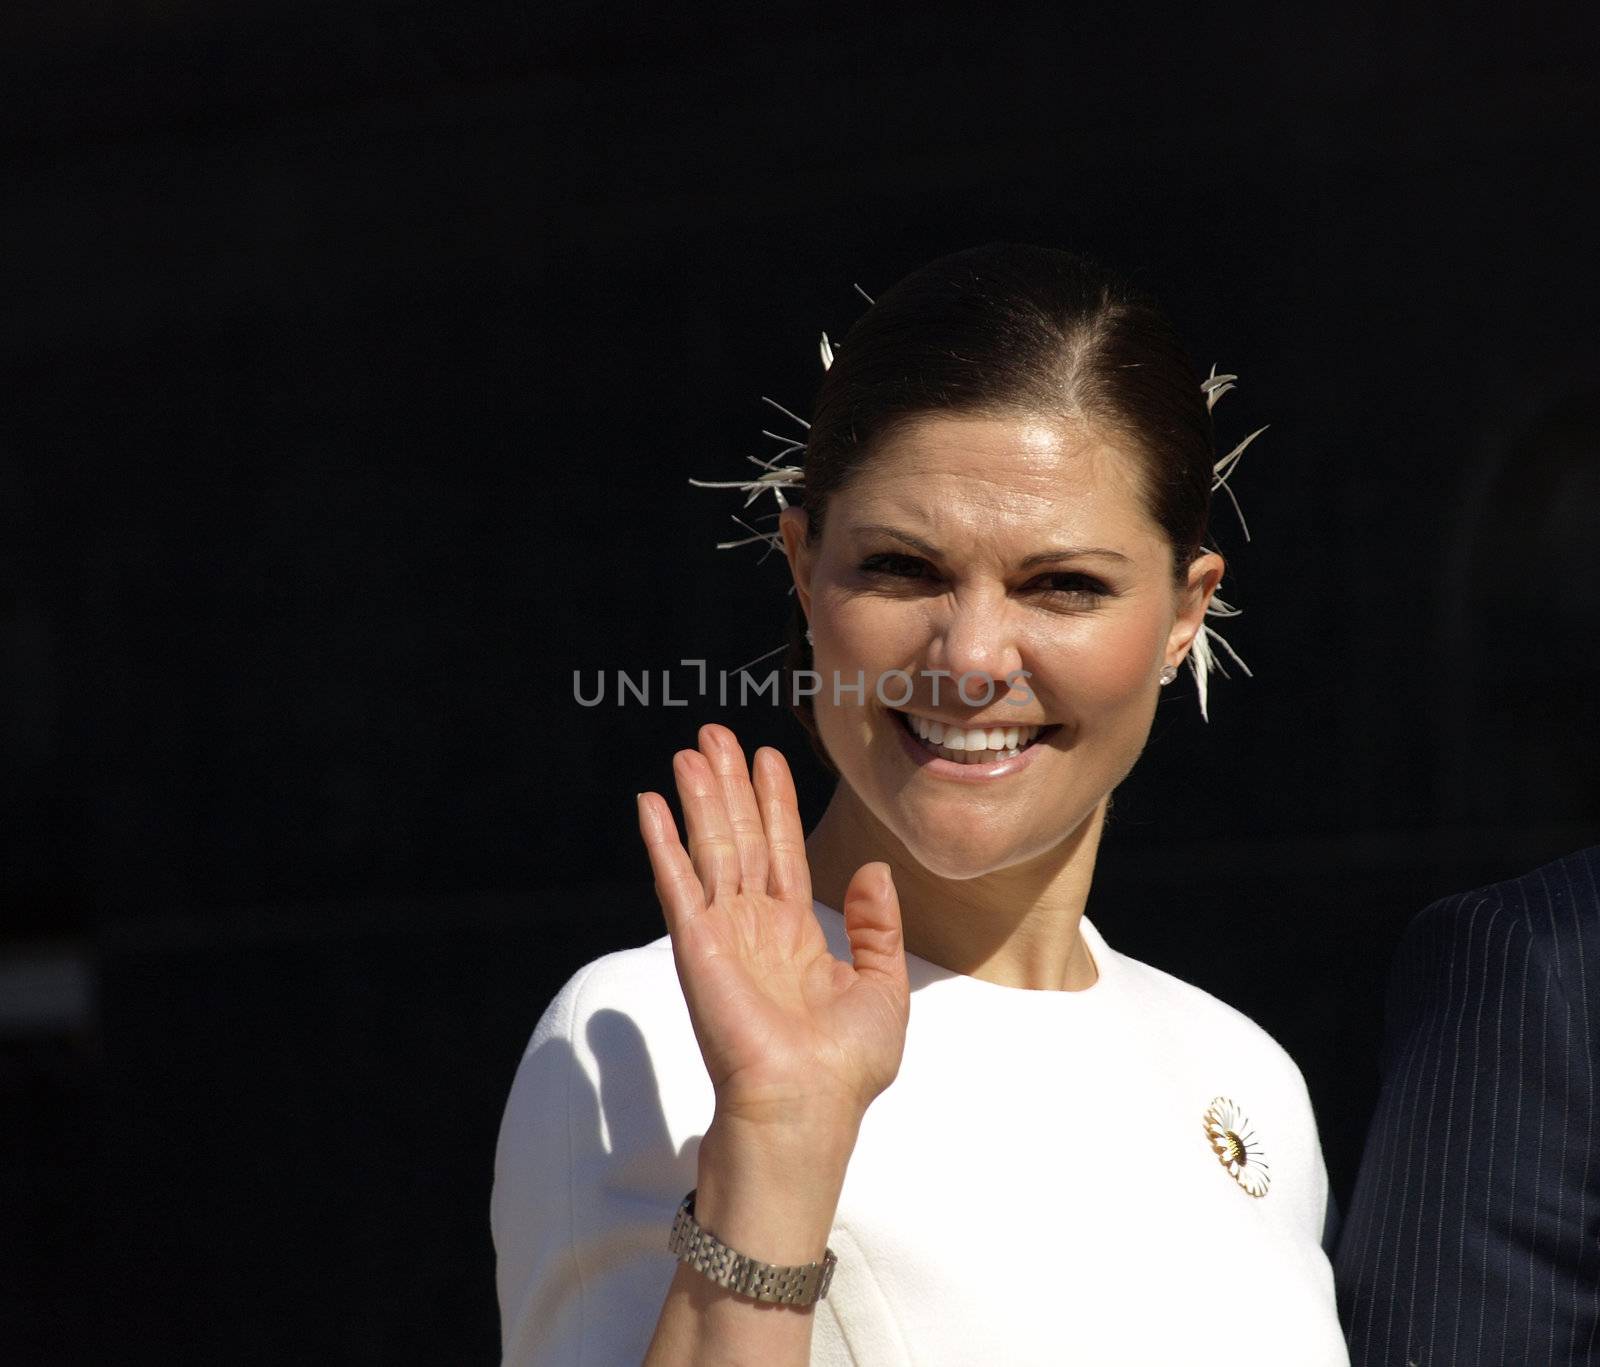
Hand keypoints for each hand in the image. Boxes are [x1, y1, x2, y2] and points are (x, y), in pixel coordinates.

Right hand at [637, 724, 910, 1139]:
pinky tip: (651, 804)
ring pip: (710, 848)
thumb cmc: (846, 1067)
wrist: (808, 1109)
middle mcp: (753, 928)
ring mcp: (721, 934)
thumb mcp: (883, 987)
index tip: (767, 757)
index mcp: (794, 936)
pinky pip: (676, 883)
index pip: (781, 852)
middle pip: (740, 838)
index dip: (774, 803)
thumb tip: (873, 872)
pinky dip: (662, 842)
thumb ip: (877, 926)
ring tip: (691, 749)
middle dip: (729, 785)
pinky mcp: (695, 946)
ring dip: (699, 797)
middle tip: (715, 733)